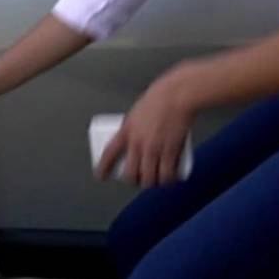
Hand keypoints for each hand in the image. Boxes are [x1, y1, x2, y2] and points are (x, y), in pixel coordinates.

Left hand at [98, 68, 195, 186]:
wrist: (178, 95)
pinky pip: (167, 173)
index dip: (103, 168)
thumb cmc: (160, 98)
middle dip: (133, 180)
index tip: (100, 176)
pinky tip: (170, 179)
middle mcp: (138, 142)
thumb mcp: (137, 112)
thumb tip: (135, 139)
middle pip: (130, 173)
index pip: (109, 154)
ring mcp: (154, 148)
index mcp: (126, 131)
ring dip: (151, 183)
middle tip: (137, 179)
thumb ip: (134, 127)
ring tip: (155, 181)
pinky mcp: (170, 150)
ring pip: (149, 178)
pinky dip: (167, 180)